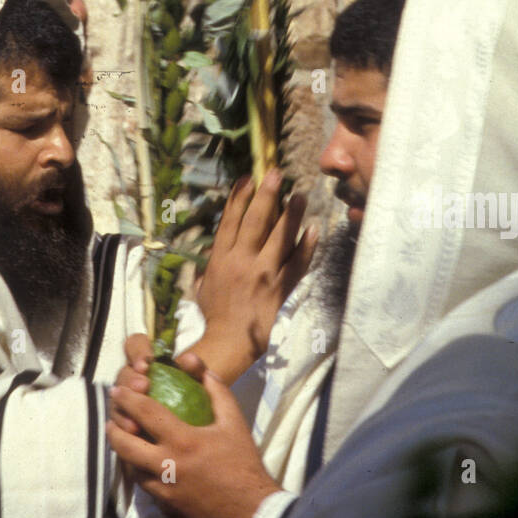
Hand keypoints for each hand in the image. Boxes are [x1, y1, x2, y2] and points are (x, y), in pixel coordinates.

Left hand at [107, 366, 281, 517]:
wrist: (252, 513)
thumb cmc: (243, 464)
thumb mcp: (234, 422)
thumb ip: (216, 390)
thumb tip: (199, 367)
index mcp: (182, 441)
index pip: (144, 413)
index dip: (127, 399)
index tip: (118, 391)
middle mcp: (166, 467)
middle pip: (124, 445)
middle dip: (113, 429)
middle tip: (113, 419)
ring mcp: (163, 492)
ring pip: (131, 469)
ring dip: (125, 453)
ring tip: (126, 441)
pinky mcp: (166, 510)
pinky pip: (146, 488)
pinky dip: (142, 473)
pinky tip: (147, 466)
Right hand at [110, 335, 206, 437]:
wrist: (202, 435)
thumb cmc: (200, 401)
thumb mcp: (201, 385)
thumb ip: (196, 368)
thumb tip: (188, 360)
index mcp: (148, 361)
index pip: (135, 344)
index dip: (137, 351)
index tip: (146, 365)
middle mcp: (134, 379)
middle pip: (123, 374)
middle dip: (129, 380)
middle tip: (143, 387)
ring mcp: (127, 403)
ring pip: (116, 402)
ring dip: (123, 409)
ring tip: (135, 423)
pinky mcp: (125, 426)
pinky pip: (118, 427)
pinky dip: (123, 430)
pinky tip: (134, 434)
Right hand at [191, 170, 316, 382]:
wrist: (229, 343)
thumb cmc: (215, 316)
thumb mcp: (204, 285)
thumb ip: (210, 263)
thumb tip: (216, 246)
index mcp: (222, 259)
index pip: (231, 221)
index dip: (239, 197)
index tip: (248, 178)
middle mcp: (243, 262)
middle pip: (256, 222)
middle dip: (267, 195)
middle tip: (277, 174)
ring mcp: (264, 275)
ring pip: (280, 238)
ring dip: (291, 215)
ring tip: (300, 195)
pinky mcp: (282, 289)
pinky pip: (297, 263)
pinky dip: (306, 246)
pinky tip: (313, 230)